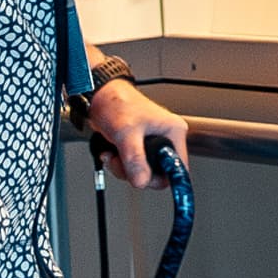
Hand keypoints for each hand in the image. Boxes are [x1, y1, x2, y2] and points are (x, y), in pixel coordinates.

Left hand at [67, 76, 189, 187]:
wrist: (99, 97)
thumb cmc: (117, 103)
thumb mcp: (126, 133)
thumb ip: (135, 159)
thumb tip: (142, 181)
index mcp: (173, 131)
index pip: (178, 167)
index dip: (163, 176)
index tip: (148, 180)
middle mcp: (165, 139)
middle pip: (158, 173)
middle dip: (137, 172)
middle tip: (124, 164)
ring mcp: (151, 144)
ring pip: (143, 172)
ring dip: (124, 169)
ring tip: (114, 156)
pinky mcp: (138, 147)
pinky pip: (133, 167)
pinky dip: (119, 165)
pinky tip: (112, 154)